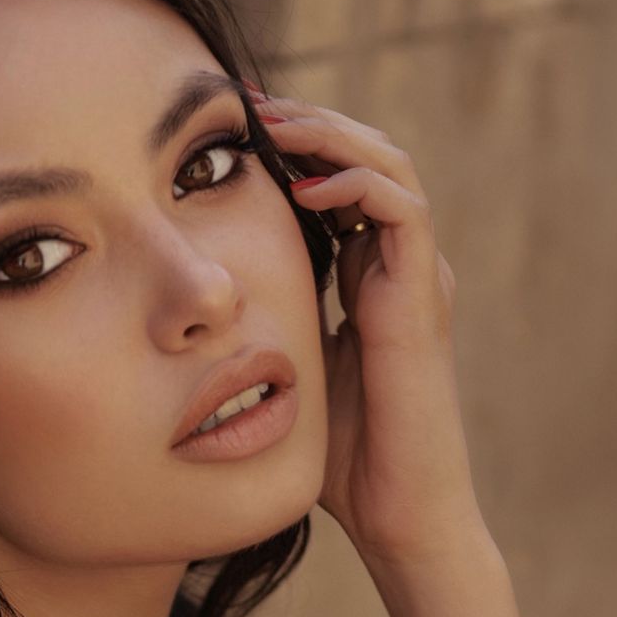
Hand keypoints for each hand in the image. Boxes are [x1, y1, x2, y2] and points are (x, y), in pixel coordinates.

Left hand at [251, 87, 484, 565]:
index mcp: (366, 274)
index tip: (229, 130)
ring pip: (389, 165)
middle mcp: (398, 264)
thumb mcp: (283, 363)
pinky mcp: (423, 296)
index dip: (292, 146)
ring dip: (330, 135)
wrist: (395, 510)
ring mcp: (416, 276)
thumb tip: (194, 298)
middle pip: (364, 156)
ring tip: (273, 123)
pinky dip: (358, 184)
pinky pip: (403, 211)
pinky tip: (304, 186)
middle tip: (247, 106)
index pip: (338, 179)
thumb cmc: (339, 450)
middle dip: (307, 123)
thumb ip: (260, 319)